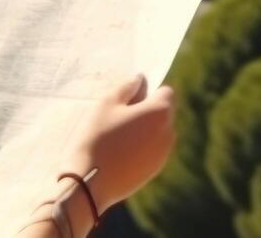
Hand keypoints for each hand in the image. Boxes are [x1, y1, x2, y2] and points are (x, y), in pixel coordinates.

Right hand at [61, 73, 175, 207]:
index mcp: (160, 112)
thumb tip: (141, 79)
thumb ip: (127, 87)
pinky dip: (142, 147)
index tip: (130, 98)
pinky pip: (153, 150)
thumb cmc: (98, 136)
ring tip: (118, 135)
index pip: (166, 92)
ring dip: (145, 129)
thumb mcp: (107, 104)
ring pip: (159, 132)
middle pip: (164, 112)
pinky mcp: (155, 170)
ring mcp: (164, 154)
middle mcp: (169, 132)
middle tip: (119, 115)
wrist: (91, 180)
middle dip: (147, 110)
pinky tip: (119, 152)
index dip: (149, 91)